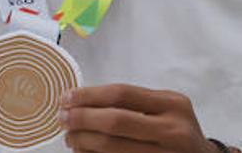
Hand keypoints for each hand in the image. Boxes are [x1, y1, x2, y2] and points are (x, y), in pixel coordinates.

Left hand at [58, 83, 216, 152]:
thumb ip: (135, 104)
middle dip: (83, 119)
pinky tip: (85, 152)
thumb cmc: (177, 131)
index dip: (90, 96)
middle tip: (63, 118)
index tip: (67, 98)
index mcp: (173, 104)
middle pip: (116, 121)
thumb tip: (83, 101)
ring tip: (71, 138)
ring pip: (114, 149)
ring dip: (85, 142)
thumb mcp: (167, 109)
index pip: (123, 94)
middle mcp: (173, 130)